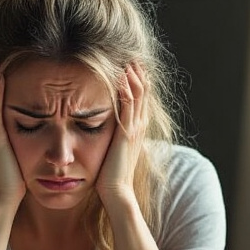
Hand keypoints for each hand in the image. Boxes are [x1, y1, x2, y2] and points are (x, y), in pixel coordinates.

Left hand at [96, 62, 147, 204]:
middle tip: (133, 56)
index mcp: (136, 129)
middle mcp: (139, 126)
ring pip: (138, 95)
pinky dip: (127, 89)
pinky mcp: (126, 132)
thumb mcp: (114, 151)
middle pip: (143, 92)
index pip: (140, 99)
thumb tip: (106, 132)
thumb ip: (114, 139)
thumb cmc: (111, 176)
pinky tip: (122, 76)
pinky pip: (128, 105)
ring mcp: (135, 129)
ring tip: (129, 60)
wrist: (117, 192)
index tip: (132, 67)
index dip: (138, 82)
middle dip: (138, 74)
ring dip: (134, 76)